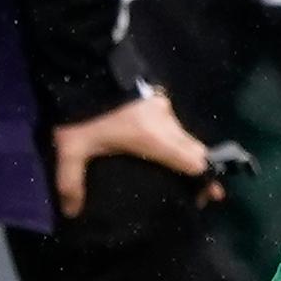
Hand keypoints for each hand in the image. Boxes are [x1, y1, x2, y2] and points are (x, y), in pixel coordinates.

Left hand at [50, 88, 211, 217]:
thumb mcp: (72, 148)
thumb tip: (72, 213)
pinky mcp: (159, 100)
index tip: (210, 197)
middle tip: (200, 195)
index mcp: (155, 138)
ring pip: (187, 138)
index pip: (192, 161)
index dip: (205, 179)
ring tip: (180, 177)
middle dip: (203, 171)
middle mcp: (168, 124)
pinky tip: (161, 154)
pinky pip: (176, 128)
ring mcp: (166, 109)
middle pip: (196, 150)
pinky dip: (178, 144)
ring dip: (189, 157)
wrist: (90, 67)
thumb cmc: (87, 113)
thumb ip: (71, 182)